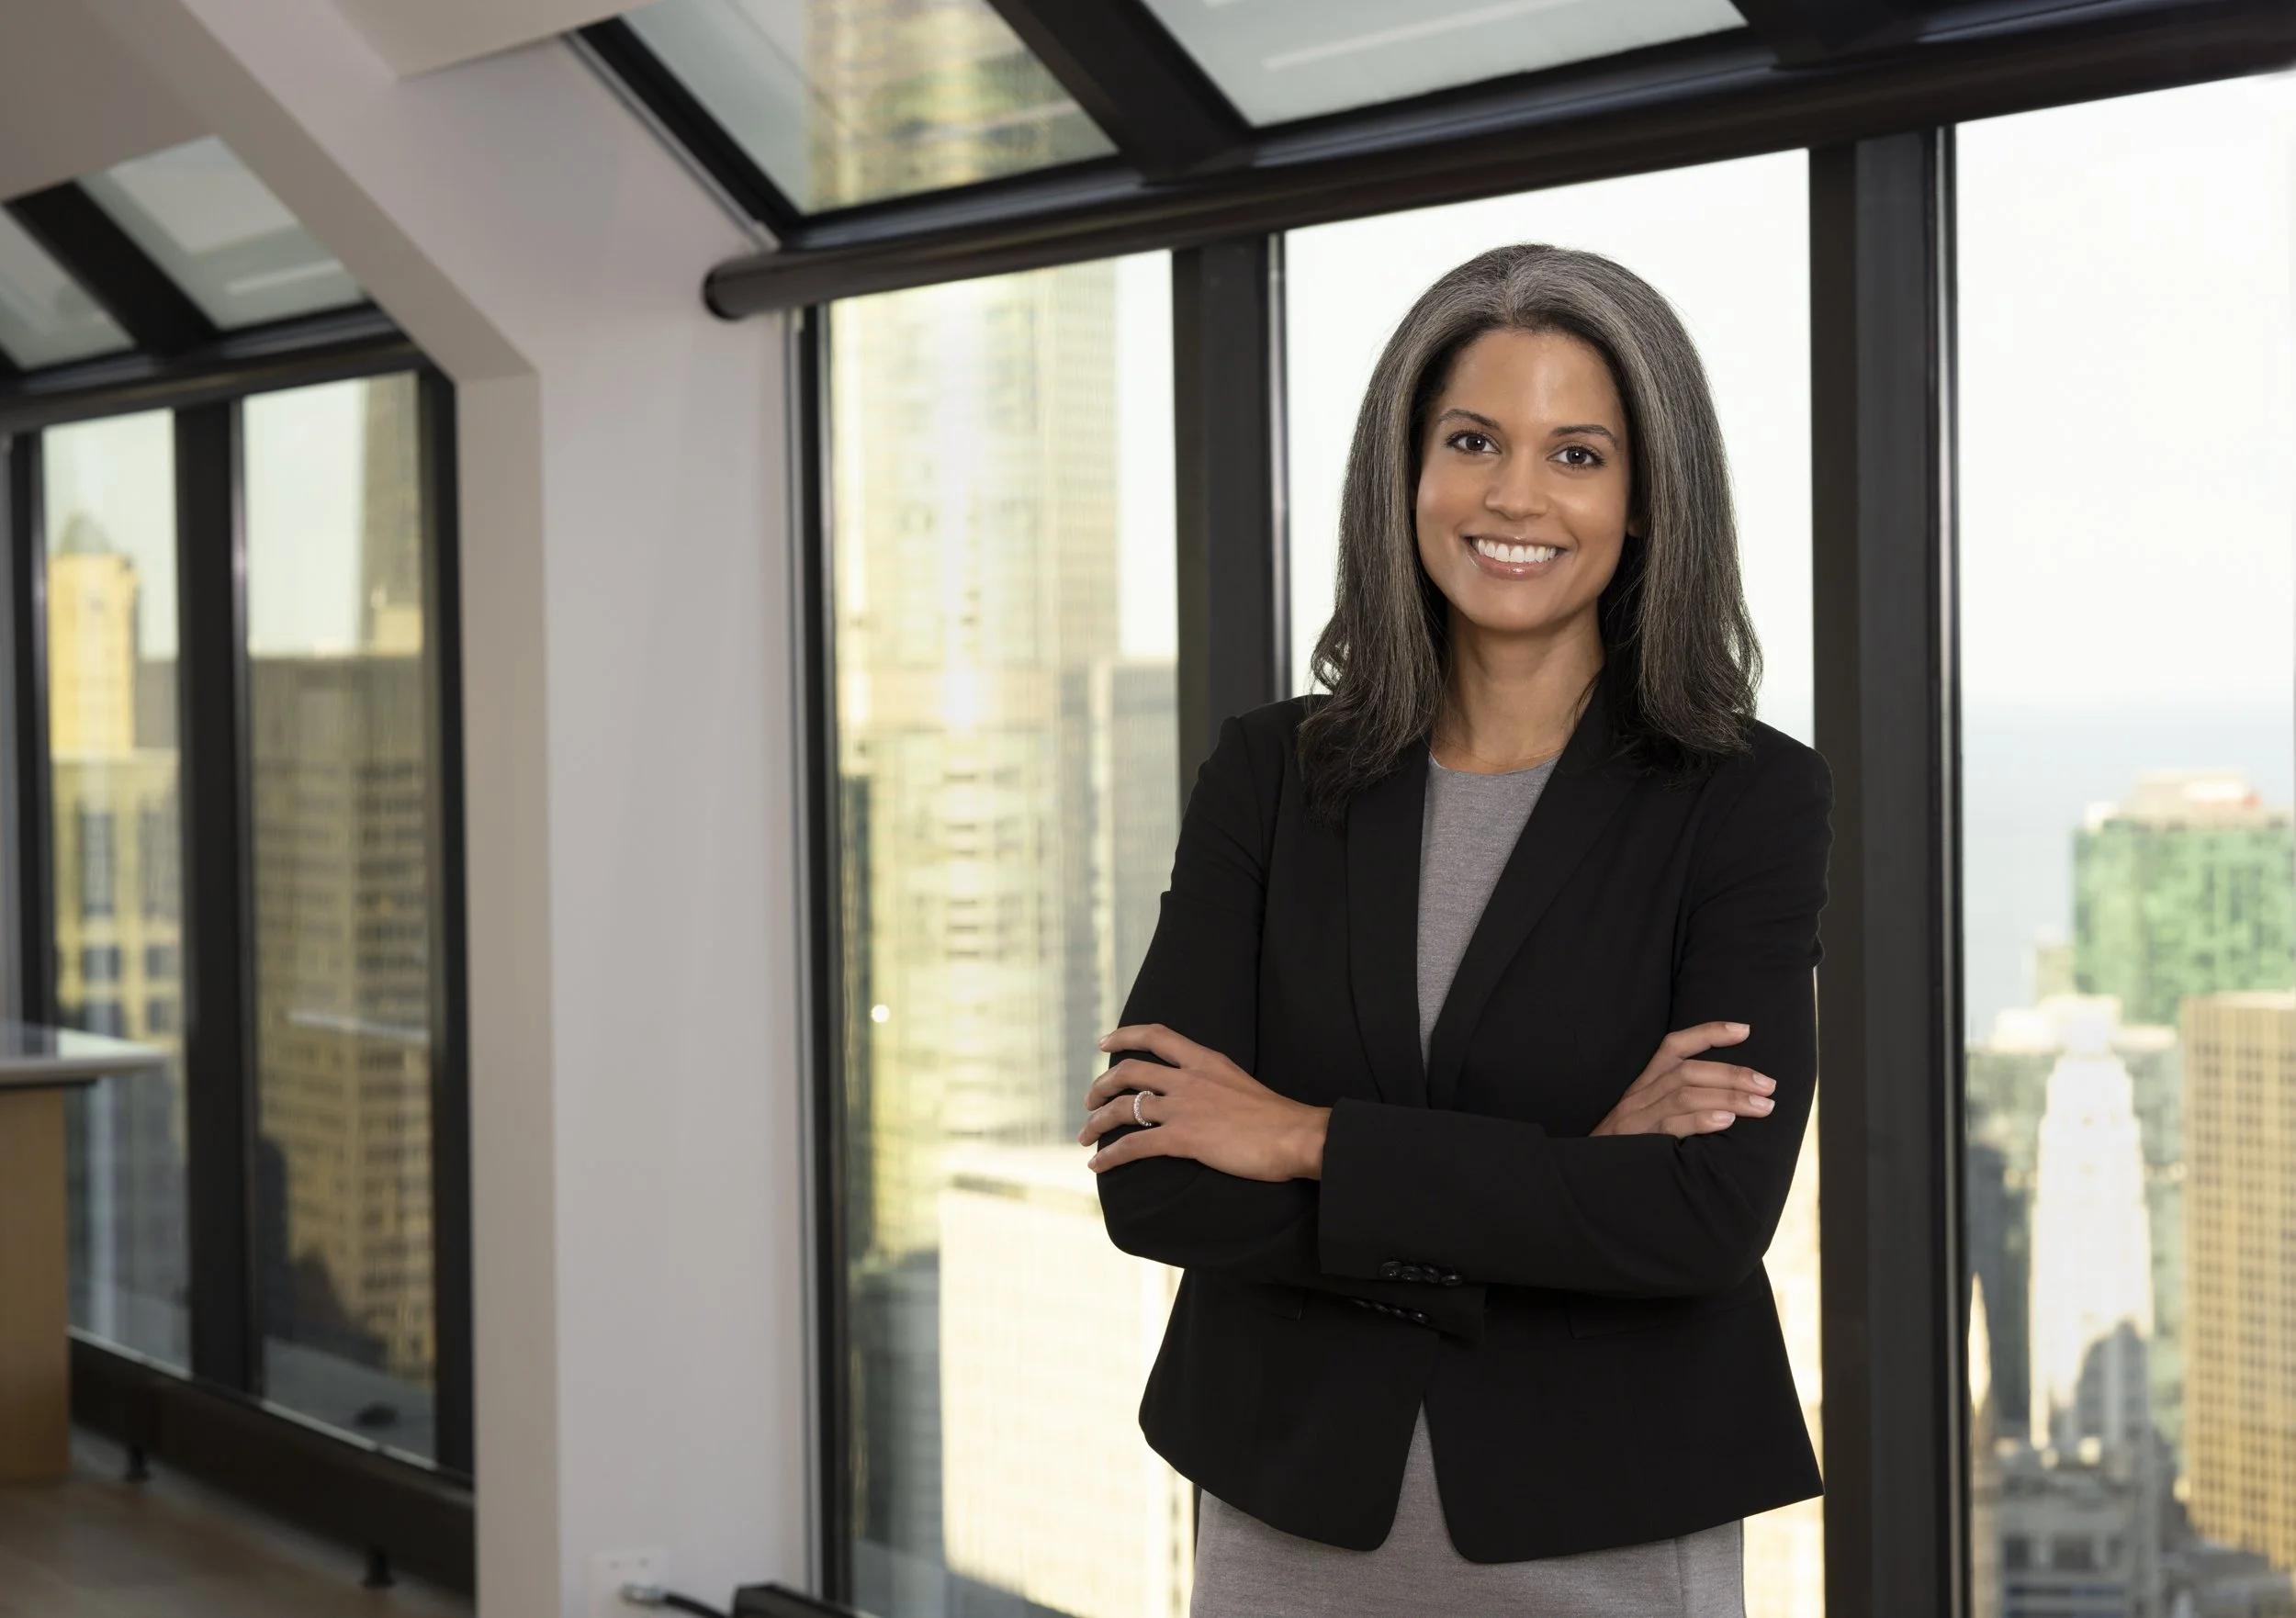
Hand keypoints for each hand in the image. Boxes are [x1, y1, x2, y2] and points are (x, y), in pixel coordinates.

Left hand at [1079, 1023, 1330, 1181]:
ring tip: (1085, 1135)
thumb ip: (1215, 1084)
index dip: (1125, 1035)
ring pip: (1125, 1107)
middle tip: (1090, 1101)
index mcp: (1205, 1061)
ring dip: (1097, 1122)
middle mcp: (1189, 1078)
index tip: (1105, 1042)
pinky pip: (1134, 1145)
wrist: (1297, 1136)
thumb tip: (1202, 1096)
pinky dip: (1110, 1156)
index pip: (1157, 1036)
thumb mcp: (1241, 1084)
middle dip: (1101, 1085)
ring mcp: (1184, 1107)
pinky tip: (1098, 1166)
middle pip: (1130, 1071)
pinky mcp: (1184, 1138)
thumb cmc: (1278, 1119)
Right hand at [1592, 1021, 1774, 1138]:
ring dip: (1729, 1097)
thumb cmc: (1627, 1149)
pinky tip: (1727, 1121)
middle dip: (1733, 1074)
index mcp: (1643, 1085)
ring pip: (1685, 1094)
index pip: (1674, 1046)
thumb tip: (1729, 1103)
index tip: (1746, 1030)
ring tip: (1763, 1106)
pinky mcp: (1637, 1143)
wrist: (1589, 1180)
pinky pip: (1671, 1125)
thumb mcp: (1646, 1119)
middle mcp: (1639, 1096)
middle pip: (1688, 1071)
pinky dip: (1702, 1120)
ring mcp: (1637, 1119)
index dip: (1709, 1033)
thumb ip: (1677, 1106)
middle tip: (1769, 1085)